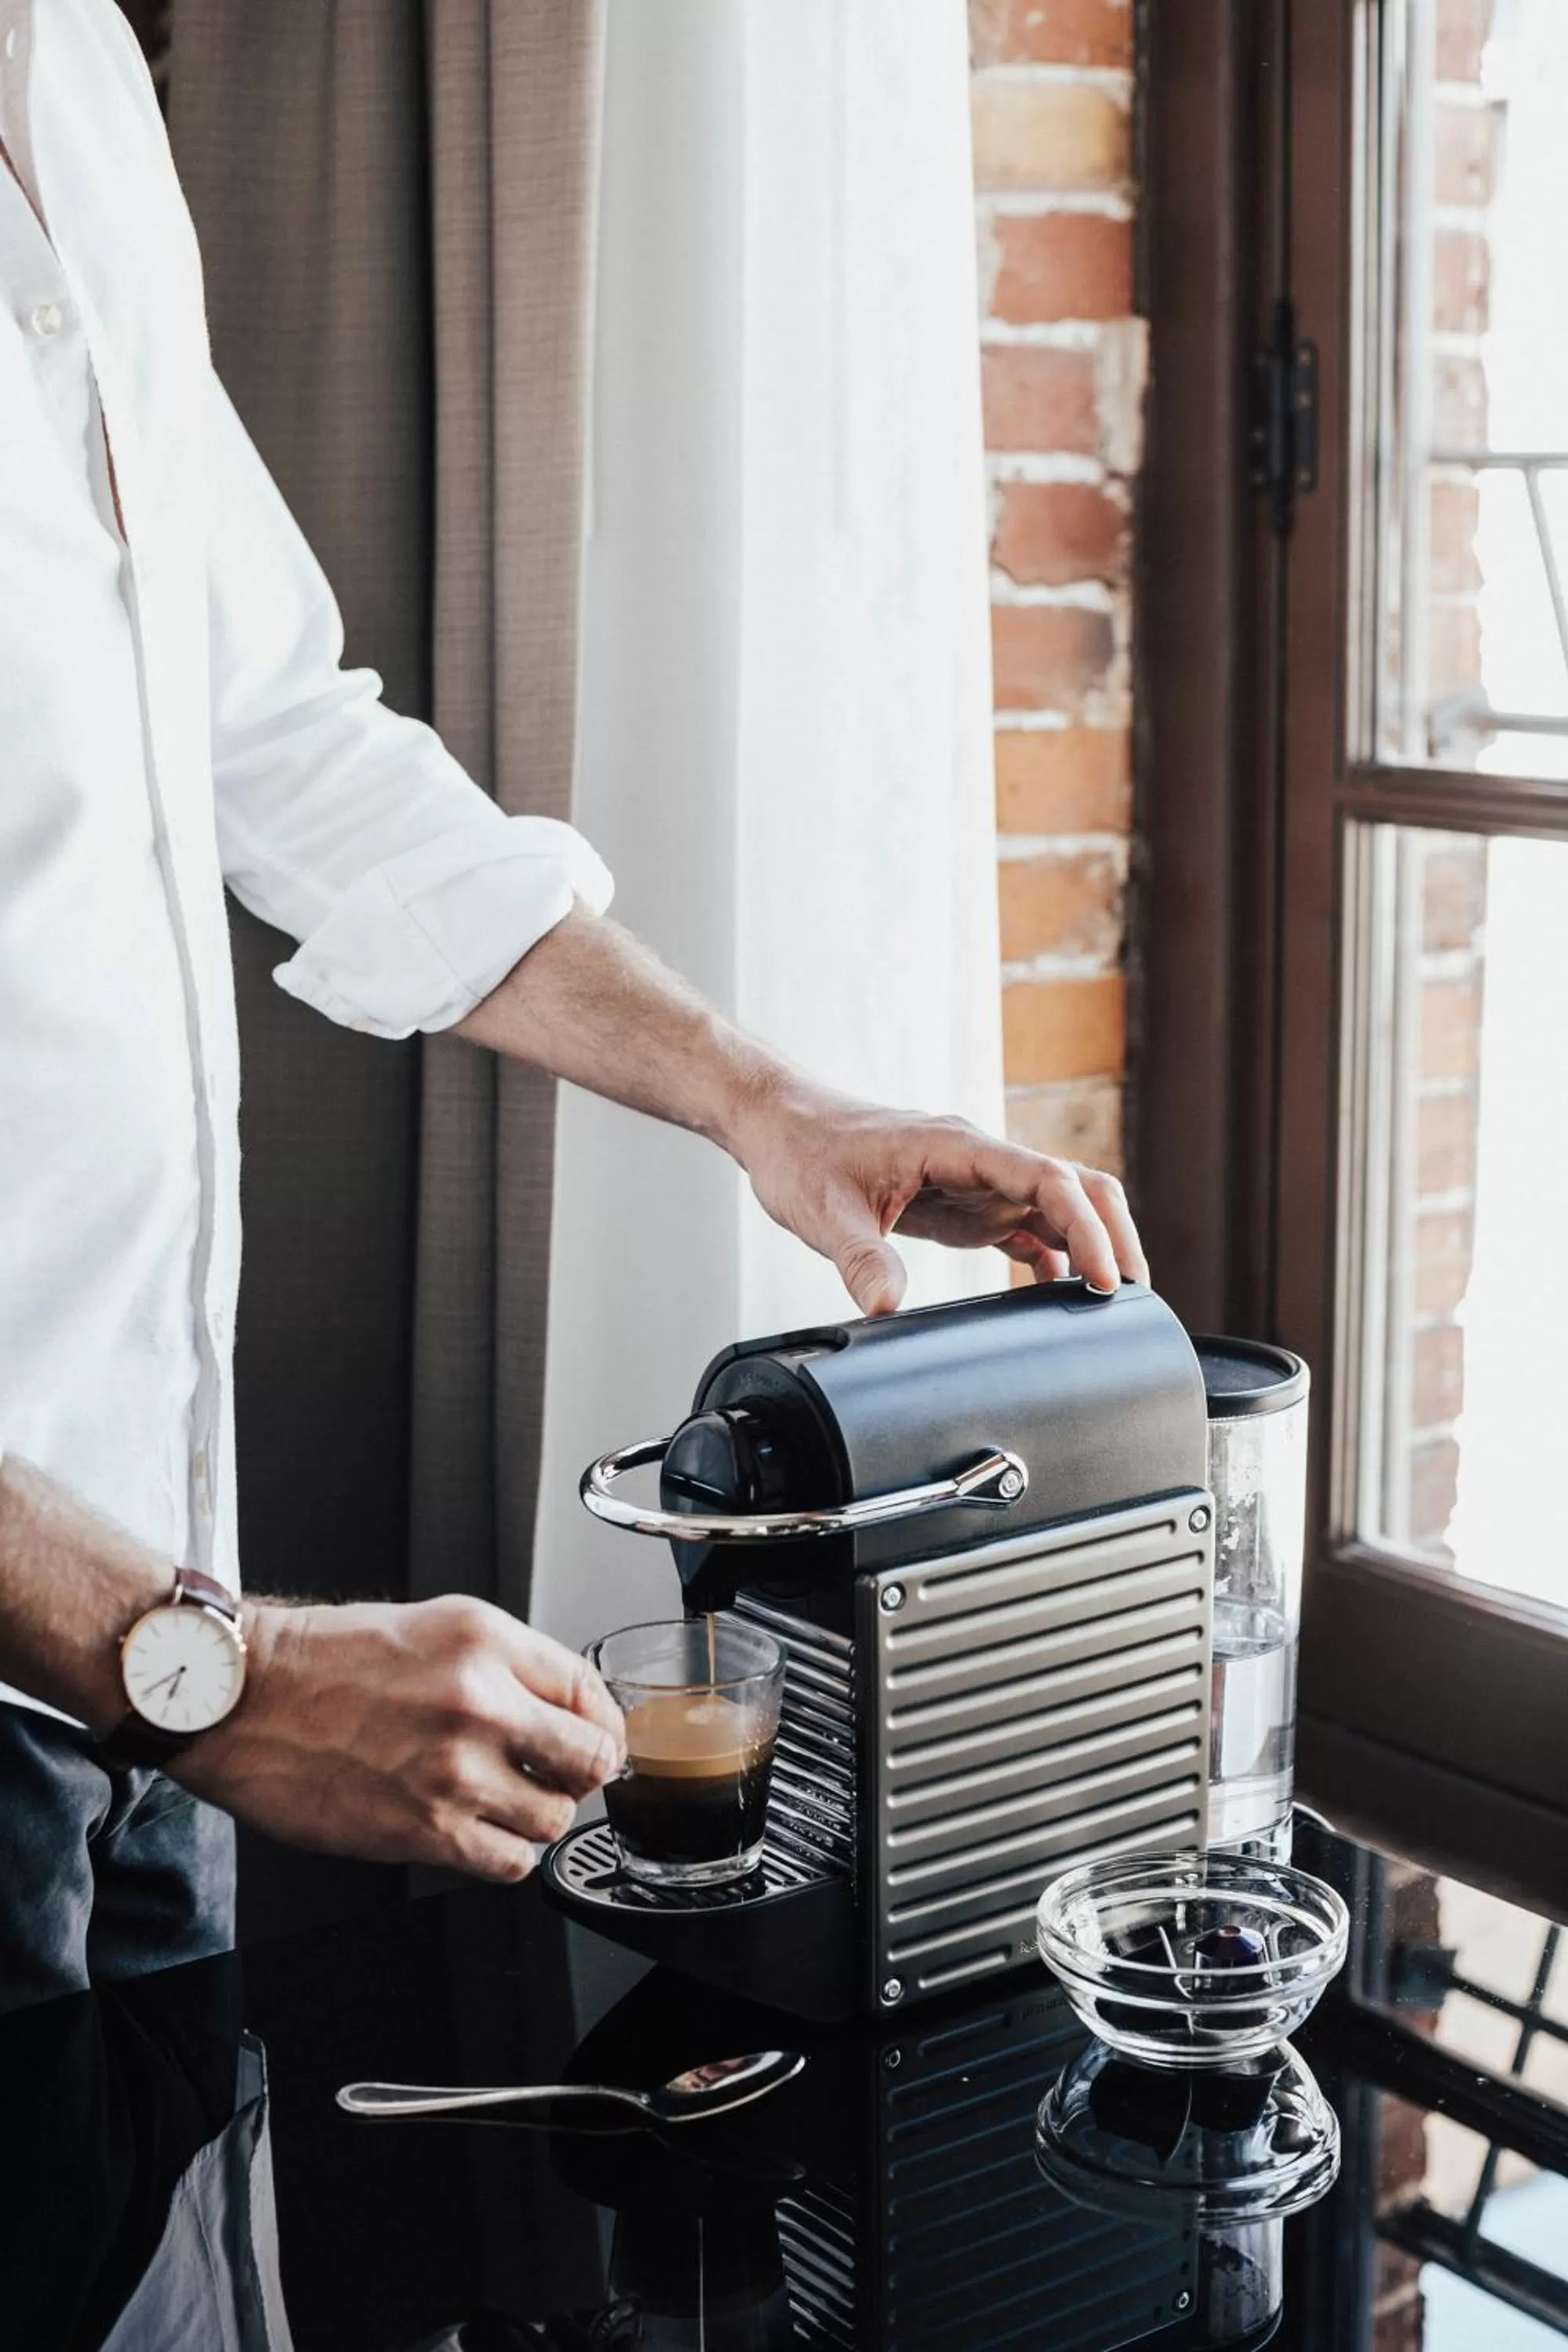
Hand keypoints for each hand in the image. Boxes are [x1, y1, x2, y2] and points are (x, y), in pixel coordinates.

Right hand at [172, 1594, 624, 1881]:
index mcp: (485, 1640)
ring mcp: (453, 1770)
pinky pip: (510, 1862)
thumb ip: (506, 1664)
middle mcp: (478, 1701)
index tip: (590, 1737)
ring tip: (504, 1800)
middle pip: (592, 1761)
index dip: (600, 1723)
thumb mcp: (433, 1625)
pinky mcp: (424, 1829)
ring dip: (539, 1816)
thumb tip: (565, 1708)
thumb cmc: (324, 1660)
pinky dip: (505, 1853)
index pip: (591, 1692)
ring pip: (555, 1820)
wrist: (244, 1698)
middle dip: (582, 1773)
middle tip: (558, 1774)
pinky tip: (478, 1830)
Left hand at [728, 1080, 1147, 1314]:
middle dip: (1113, 1235)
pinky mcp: (965, 1202)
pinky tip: (1057, 1295)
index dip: (1087, 1227)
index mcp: (957, 1147)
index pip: (1047, 1178)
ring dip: (1091, 1245)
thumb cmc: (801, 1154)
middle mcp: (979, 1159)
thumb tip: (886, 1307)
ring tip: (1109, 1304)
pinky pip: (1027, 1225)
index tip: (1106, 1278)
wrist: (779, 1128)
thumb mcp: (824, 1212)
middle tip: (1133, 1296)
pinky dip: (1054, 1256)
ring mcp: (977, 1181)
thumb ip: (859, 1259)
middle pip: (1076, 1185)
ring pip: (1060, 1204)